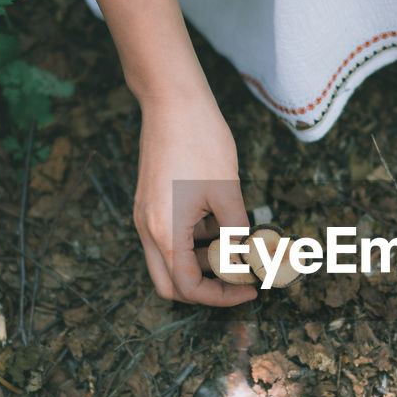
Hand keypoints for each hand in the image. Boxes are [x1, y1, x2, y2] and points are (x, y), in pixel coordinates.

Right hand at [133, 95, 257, 306]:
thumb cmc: (201, 141)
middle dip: (205, 289)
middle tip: (238, 280)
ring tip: (236, 243)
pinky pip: (170, 236)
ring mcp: (146, 215)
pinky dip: (195, 239)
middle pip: (170, 284)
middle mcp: (148, 229)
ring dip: (202, 261)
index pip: (188, 288)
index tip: (250, 289)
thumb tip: (246, 261)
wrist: (172, 100)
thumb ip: (236, 233)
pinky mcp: (150, 202)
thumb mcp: (227, 192)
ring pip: (170, 260)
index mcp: (165, 232)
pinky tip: (222, 220)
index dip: (221, 296)